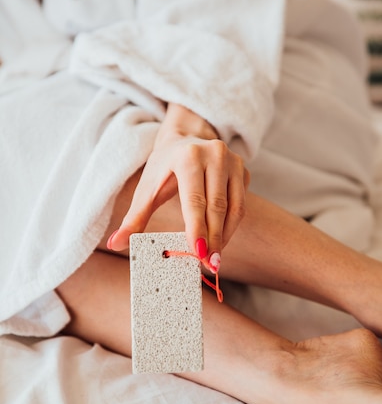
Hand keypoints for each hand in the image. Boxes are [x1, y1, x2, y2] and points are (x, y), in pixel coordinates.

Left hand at [107, 104, 249, 271]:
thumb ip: (133, 218)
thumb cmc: (164, 167)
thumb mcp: (147, 188)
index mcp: (188, 157)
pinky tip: (220, 241)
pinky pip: (240, 204)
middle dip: (213, 239)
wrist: (186, 139)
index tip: (198, 253)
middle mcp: (215, 155)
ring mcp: (234, 161)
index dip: (197, 228)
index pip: (194, 200)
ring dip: (225, 236)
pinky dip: (232, 226)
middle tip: (209, 264)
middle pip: (217, 206)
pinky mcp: (244, 170)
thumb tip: (115, 243)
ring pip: (234, 208)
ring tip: (214, 258)